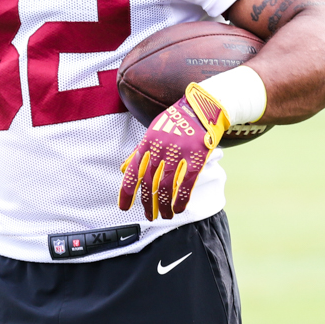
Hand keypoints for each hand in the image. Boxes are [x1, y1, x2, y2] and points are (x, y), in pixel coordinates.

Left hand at [119, 83, 230, 220]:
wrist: (202, 107)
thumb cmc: (175, 121)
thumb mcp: (152, 131)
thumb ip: (138, 151)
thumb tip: (123, 169)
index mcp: (148, 142)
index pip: (133, 171)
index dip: (127, 191)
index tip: (124, 207)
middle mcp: (161, 147)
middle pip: (150, 182)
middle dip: (148, 203)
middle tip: (150, 216)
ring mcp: (179, 152)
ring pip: (167, 185)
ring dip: (164, 205)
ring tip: (165, 215)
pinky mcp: (197, 156)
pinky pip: (187, 182)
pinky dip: (181, 199)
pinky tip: (179, 209)